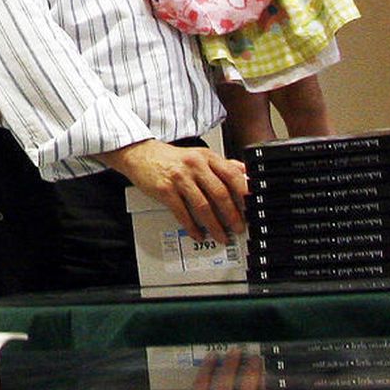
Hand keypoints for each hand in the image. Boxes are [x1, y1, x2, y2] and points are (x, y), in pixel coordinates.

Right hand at [102, 139, 246, 243]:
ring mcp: (179, 177)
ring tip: (221, 236)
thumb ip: (221, 164)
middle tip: (238, 228)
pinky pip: (183, 213)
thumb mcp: (198, 155)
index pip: (231, 174)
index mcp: (205, 157)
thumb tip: (245, 173)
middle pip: (219, 193)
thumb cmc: (170, 158)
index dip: (243, 193)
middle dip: (232, 215)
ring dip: (215, 225)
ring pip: (203, 206)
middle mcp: (194, 165)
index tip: (250, 208)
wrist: (139, 154)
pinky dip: (192, 227)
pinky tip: (197, 234)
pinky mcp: (165, 189)